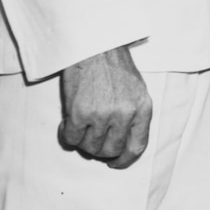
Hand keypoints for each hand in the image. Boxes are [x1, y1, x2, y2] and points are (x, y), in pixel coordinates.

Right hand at [59, 45, 152, 168]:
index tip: (115, 164)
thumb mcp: (136, 90)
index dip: (124, 160)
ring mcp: (102, 114)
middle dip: (100, 149)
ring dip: (83, 141)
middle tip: (93, 137)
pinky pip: (71, 139)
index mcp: (143, 108)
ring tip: (82, 123)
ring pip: (89, 147)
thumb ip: (133, 116)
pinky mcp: (79, 113)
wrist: (94, 46)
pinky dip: (67, 135)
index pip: (137, 147)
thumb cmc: (114, 68)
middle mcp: (124, 113)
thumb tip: (121, 147)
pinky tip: (68, 121)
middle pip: (110, 151)